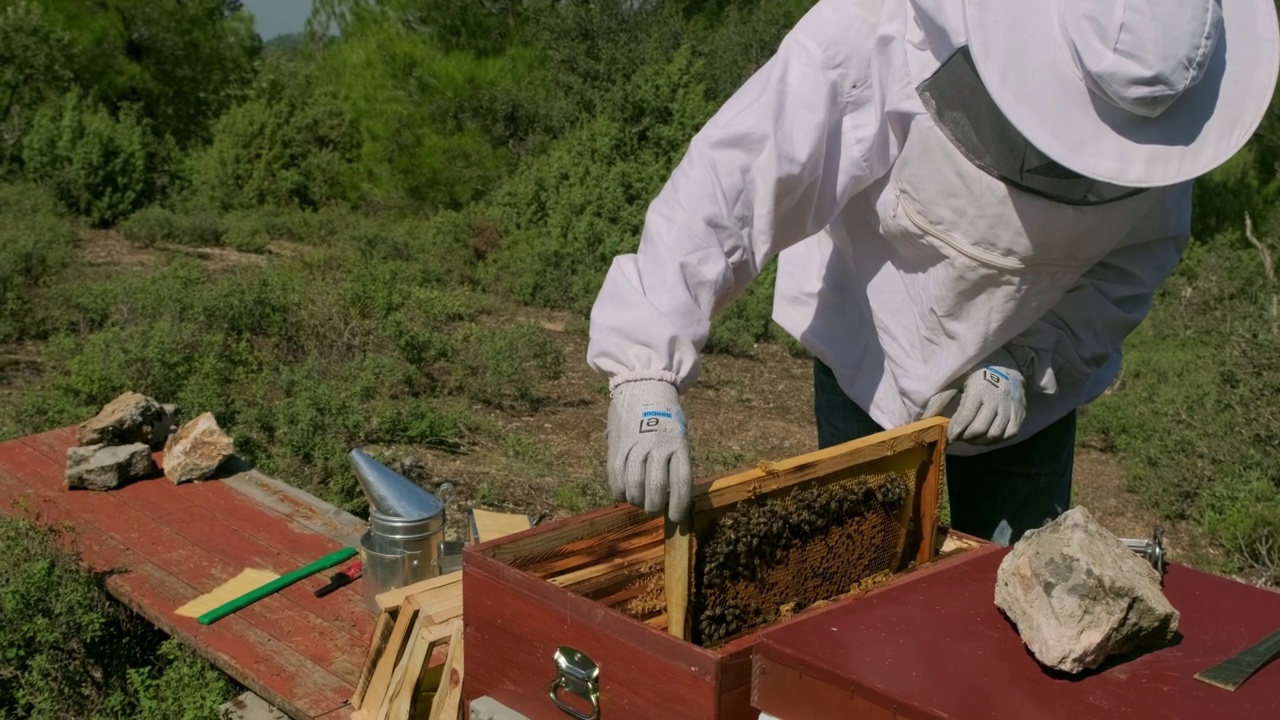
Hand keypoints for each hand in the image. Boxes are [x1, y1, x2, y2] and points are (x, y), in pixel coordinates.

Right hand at [606, 379, 692, 521]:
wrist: (643, 384)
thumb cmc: (666, 414)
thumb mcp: (679, 435)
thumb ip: (676, 461)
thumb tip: (672, 494)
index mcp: (678, 444)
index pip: (681, 483)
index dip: (679, 506)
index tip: (677, 517)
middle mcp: (657, 446)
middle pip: (656, 489)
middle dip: (655, 507)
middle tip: (655, 508)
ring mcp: (635, 446)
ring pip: (633, 487)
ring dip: (637, 501)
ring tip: (639, 500)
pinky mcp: (616, 445)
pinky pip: (615, 478)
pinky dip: (620, 492)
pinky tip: (624, 493)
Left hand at [923, 349, 1025, 444]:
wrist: (1005, 367)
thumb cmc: (974, 375)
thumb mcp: (955, 383)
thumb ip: (939, 401)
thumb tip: (924, 420)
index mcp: (978, 390)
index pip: (966, 418)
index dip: (955, 432)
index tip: (949, 437)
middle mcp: (996, 400)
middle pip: (980, 429)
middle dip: (966, 437)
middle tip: (959, 436)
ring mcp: (1010, 408)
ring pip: (995, 434)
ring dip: (979, 441)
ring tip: (970, 437)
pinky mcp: (1020, 413)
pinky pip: (1009, 434)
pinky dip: (996, 440)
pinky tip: (986, 436)